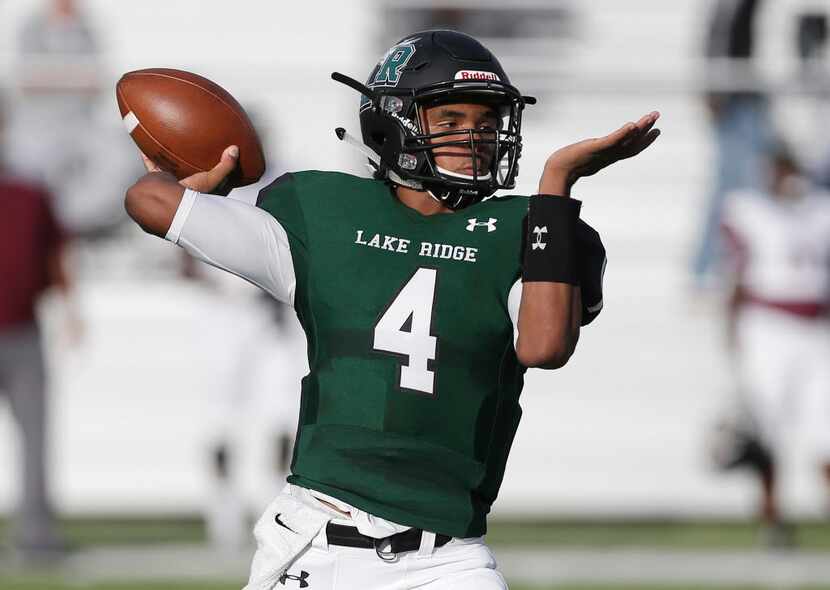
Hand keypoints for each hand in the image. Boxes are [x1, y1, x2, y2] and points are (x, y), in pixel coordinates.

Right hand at [140, 145, 238, 193]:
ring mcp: (173, 184)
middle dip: (197, 165)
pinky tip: (148, 147)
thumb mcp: (211, 180)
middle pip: (195, 174)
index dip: (223, 173)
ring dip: (174, 159)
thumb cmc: (189, 195)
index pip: (217, 183)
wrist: (161, 201)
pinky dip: (151, 157)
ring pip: (174, 168)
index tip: (227, 160)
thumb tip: (235, 150)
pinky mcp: (159, 180)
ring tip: (177, 146)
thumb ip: (225, 166)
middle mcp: (188, 190)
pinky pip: (154, 165)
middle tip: (201, 151)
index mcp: (203, 194)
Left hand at [539, 112, 659, 195]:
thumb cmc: (568, 165)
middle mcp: (609, 155)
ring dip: (640, 128)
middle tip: (657, 115)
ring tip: (651, 116)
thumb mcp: (584, 158)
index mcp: (609, 156)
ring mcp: (604, 152)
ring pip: (626, 140)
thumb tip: (592, 151)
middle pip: (633, 142)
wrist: (559, 171)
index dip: (644, 140)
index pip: (631, 148)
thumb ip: (591, 155)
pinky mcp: (595, 148)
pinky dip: (622, 134)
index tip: (656, 130)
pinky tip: (631, 125)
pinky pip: (611, 141)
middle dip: (646, 129)